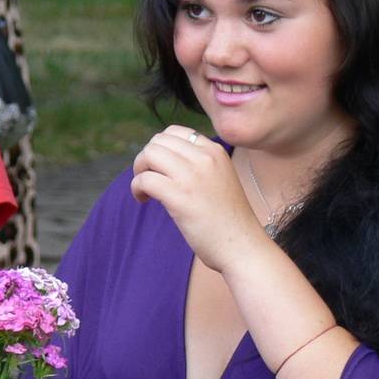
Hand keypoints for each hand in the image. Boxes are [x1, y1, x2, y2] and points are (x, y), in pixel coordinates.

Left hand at [131, 126, 268, 271]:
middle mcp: (204, 158)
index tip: (160, 168)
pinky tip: (144, 200)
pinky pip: (145, 179)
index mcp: (215, 152)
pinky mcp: (180, 197)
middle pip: (157, 141)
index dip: (160, 148)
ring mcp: (192, 176)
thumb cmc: (229, 220)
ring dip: (139, 171)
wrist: (242, 246)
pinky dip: (137, 188)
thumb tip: (163, 161)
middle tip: (149, 180)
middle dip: (146, 159)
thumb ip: (199, 166)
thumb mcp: (220, 179)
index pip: (175, 132)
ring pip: (149, 155)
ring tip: (145, 190)